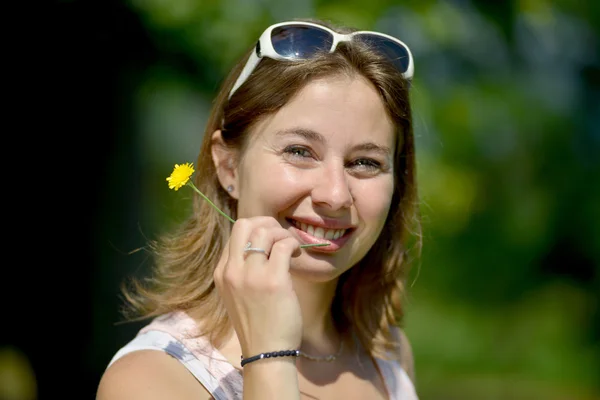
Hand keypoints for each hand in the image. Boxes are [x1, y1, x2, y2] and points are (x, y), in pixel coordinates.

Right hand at [213, 216, 302, 357]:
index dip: (256, 231)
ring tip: (290, 249)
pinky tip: (296, 256)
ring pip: (265, 231)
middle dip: (266, 223)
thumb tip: (263, 244)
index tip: (270, 243)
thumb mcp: (238, 294)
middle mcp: (232, 270)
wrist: (266, 351)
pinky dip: (293, 245)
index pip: (235, 234)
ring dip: (282, 234)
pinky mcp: (273, 280)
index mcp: (222, 272)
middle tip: (280, 237)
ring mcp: (251, 275)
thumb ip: (243, 270)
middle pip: (244, 224)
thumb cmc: (257, 323)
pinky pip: (284, 245)